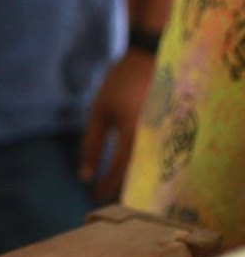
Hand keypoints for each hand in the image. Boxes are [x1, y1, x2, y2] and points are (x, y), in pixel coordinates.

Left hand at [81, 50, 154, 200]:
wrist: (149, 59)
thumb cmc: (119, 84)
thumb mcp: (99, 111)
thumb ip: (91, 143)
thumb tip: (84, 175)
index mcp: (133, 132)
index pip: (121, 169)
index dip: (107, 185)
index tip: (94, 196)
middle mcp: (154, 137)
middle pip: (139, 174)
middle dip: (121, 188)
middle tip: (105, 198)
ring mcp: (166, 134)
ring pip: (150, 167)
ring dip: (132, 179)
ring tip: (115, 188)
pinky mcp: (171, 130)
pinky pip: (157, 154)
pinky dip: (143, 165)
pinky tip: (132, 170)